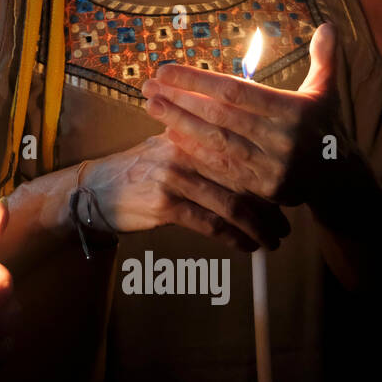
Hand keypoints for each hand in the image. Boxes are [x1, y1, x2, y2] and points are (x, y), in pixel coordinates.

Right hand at [82, 133, 289, 251]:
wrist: (96, 189)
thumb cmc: (138, 171)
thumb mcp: (167, 147)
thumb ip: (202, 147)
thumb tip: (246, 160)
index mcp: (192, 134)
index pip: (242, 154)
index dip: (268, 178)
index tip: (285, 197)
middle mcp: (186, 151)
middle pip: (244, 178)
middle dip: (270, 207)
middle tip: (285, 226)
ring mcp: (175, 177)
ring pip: (232, 204)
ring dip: (259, 227)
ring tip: (272, 241)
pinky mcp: (166, 205)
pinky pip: (212, 225)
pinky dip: (235, 238)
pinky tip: (246, 246)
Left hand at [140, 22, 339, 207]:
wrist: (339, 177)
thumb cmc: (323, 124)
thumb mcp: (327, 90)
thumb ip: (324, 58)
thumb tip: (327, 24)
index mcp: (294, 109)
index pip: (234, 91)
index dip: (197, 80)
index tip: (164, 70)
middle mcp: (282, 138)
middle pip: (219, 116)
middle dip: (180, 100)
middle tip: (148, 87)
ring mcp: (272, 165)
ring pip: (216, 142)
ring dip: (180, 123)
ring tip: (152, 106)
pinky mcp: (264, 188)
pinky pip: (222, 167)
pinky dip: (195, 151)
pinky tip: (170, 134)